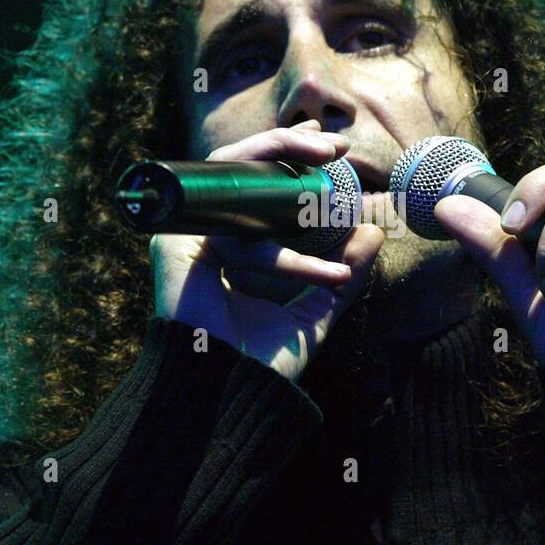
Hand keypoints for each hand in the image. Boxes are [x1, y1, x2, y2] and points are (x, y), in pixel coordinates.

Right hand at [151, 121, 385, 382]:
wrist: (230, 398)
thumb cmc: (262, 364)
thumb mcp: (315, 313)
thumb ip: (342, 277)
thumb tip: (372, 233)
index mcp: (234, 247)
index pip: (257, 187)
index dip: (289, 158)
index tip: (334, 153)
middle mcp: (208, 236)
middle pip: (240, 169)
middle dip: (287, 145)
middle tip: (333, 146)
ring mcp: (187, 238)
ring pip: (232, 179)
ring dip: (279, 159)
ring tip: (325, 162)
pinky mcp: (172, 247)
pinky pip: (229, 229)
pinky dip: (272, 249)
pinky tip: (313, 264)